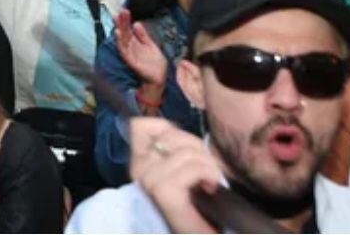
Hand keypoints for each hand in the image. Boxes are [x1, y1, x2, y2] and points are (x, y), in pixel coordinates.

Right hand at [114, 10, 166, 89]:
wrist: (159, 78)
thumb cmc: (155, 63)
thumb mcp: (150, 45)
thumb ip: (143, 35)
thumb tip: (136, 23)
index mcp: (136, 43)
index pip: (128, 29)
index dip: (125, 20)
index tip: (123, 10)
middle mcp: (131, 47)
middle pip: (125, 32)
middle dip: (122, 21)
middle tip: (120, 10)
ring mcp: (130, 53)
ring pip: (122, 39)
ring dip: (119, 29)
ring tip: (117, 18)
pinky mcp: (130, 60)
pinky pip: (123, 50)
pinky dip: (119, 42)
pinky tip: (117, 33)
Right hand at [129, 118, 221, 233]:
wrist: (201, 234)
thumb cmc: (199, 207)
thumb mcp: (186, 167)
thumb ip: (176, 147)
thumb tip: (171, 128)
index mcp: (140, 163)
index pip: (140, 126)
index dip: (169, 130)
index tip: (188, 150)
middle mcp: (138, 171)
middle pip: (170, 135)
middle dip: (197, 149)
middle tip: (206, 172)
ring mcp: (148, 182)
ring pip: (185, 152)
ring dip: (208, 165)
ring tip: (210, 182)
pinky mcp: (164, 193)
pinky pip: (191, 168)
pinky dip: (208, 174)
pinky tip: (211, 187)